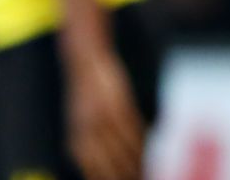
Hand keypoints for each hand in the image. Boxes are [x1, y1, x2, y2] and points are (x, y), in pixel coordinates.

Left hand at [65, 48, 143, 179]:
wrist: (85, 61)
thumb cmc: (87, 94)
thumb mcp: (81, 123)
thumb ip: (91, 144)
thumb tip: (106, 167)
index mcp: (77, 142)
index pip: (97, 172)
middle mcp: (87, 135)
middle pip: (112, 166)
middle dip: (127, 176)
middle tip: (143, 179)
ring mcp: (102, 121)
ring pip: (124, 150)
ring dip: (139, 162)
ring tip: (152, 170)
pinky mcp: (116, 106)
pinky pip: (132, 129)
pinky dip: (143, 141)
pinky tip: (151, 147)